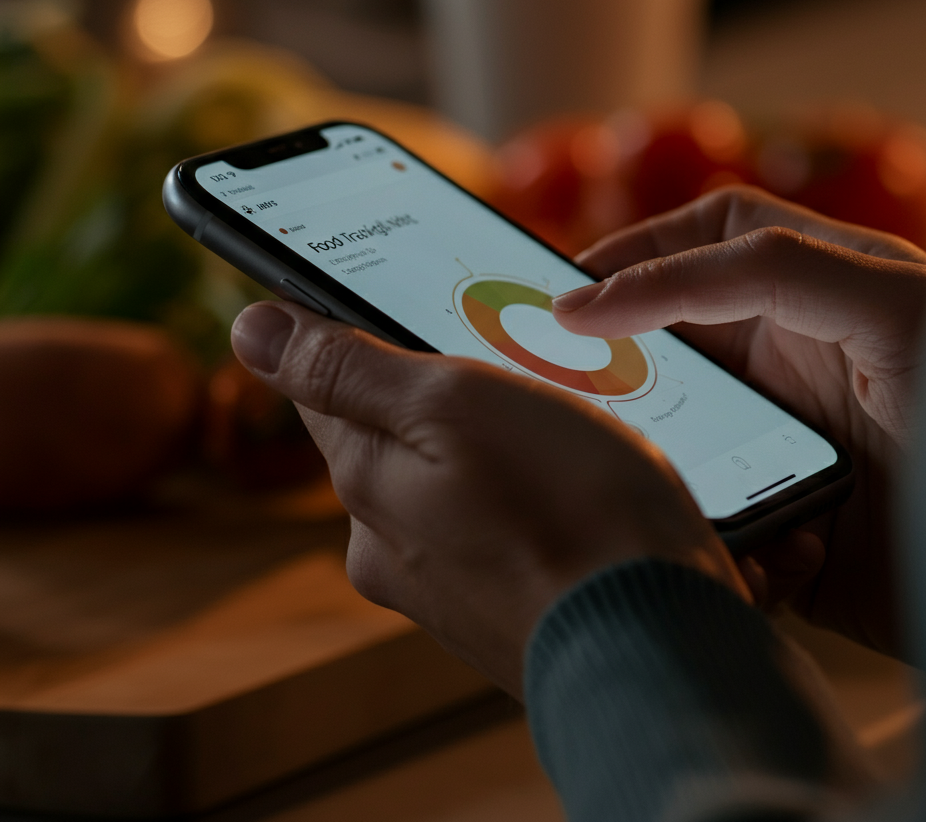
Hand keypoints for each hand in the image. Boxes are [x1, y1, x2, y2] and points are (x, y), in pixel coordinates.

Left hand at [231, 301, 746, 695]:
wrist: (657, 645)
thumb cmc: (567, 507)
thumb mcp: (452, 404)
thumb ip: (348, 368)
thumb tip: (248, 331)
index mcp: (365, 483)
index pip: (324, 385)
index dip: (352, 332)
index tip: (396, 300)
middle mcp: (387, 546)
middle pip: (389, 434)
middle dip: (435, 392)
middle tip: (506, 361)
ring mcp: (445, 588)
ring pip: (446, 481)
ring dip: (485, 446)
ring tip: (554, 427)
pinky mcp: (501, 611)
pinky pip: (492, 528)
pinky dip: (519, 497)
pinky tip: (570, 491)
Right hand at [552, 186, 925, 655]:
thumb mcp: (879, 301)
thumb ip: (755, 270)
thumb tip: (606, 297)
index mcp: (813, 295)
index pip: (710, 240)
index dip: (637, 248)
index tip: (570, 285)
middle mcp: (789, 366)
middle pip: (670, 342)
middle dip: (612, 358)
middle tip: (548, 371)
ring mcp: (780, 448)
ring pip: (671, 442)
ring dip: (644, 459)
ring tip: (602, 462)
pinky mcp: (782, 532)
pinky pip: (705, 528)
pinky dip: (696, 536)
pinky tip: (704, 542)